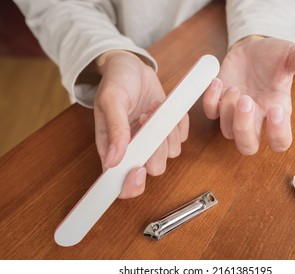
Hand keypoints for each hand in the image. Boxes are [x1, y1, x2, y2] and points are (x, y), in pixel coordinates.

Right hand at [94, 51, 188, 197]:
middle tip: (144, 119)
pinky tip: (162, 106)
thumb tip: (113, 161)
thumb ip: (114, 129)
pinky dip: (177, 121)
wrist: (131, 66)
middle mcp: (135, 150)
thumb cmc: (115, 81)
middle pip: (155, 168)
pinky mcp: (169, 129)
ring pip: (172, 152)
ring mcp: (154, 141)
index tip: (139, 168)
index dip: (131, 185)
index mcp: (113, 149)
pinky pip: (182, 135)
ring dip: (166, 129)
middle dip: (156, 146)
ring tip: (152, 107)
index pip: (121, 184)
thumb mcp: (111, 100)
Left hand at [203, 36, 294, 153]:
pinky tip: (217, 81)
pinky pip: (210, 112)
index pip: (280, 142)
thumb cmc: (274, 57)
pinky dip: (210, 100)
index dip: (277, 134)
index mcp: (277, 112)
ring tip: (235, 87)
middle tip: (246, 100)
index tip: (275, 108)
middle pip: (248, 146)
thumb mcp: (292, 54)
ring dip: (228, 110)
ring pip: (227, 132)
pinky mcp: (218, 102)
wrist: (252, 48)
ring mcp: (234, 113)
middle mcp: (256, 119)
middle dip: (244, 128)